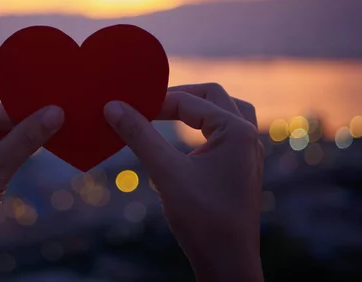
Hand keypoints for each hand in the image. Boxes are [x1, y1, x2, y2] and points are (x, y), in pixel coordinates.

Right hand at [104, 84, 263, 281]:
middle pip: (212, 96)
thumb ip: (140, 135)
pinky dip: (204, 127)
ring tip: (169, 113)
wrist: (228, 265)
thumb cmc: (202, 218)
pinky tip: (186, 139)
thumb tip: (113, 106)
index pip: (189, 102)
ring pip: (224, 111)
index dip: (155, 102)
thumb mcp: (165, 172)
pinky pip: (225, 132)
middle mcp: (248, 136)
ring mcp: (248, 152)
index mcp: (236, 130)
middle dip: (179, 97)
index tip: (126, 107)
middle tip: (148, 105)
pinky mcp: (242, 167)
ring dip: (197, 109)